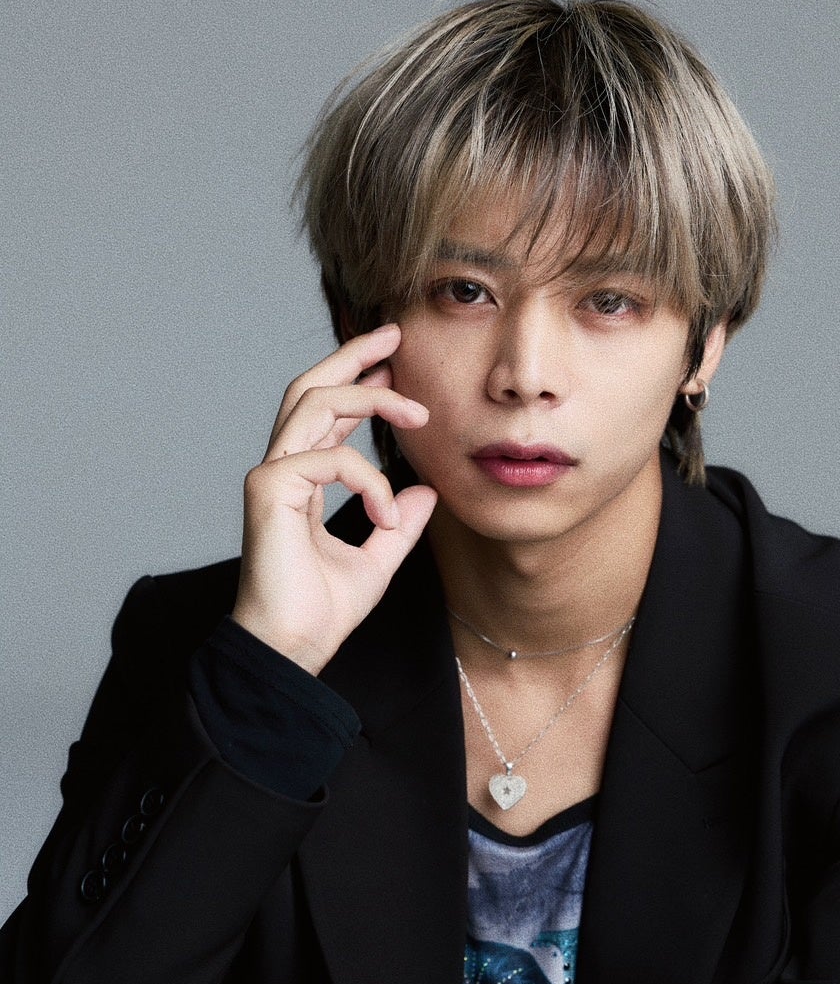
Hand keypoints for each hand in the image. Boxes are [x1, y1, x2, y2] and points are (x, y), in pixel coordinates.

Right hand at [230, 324, 436, 673]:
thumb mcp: (378, 560)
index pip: (326, 411)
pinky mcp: (269, 489)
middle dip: (354, 355)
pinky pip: (330, 458)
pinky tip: (384, 512)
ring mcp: (271, 475)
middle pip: (312, 386)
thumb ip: (398, 524)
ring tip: (417, 410)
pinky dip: (368, 480)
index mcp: (302, 479)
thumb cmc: (321, 611)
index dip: (359, 380)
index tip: (395, 363)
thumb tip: (425, 492)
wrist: (292, 649)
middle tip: (395, 335)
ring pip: (316, 402)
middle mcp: (282, 468)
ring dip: (370, 396)